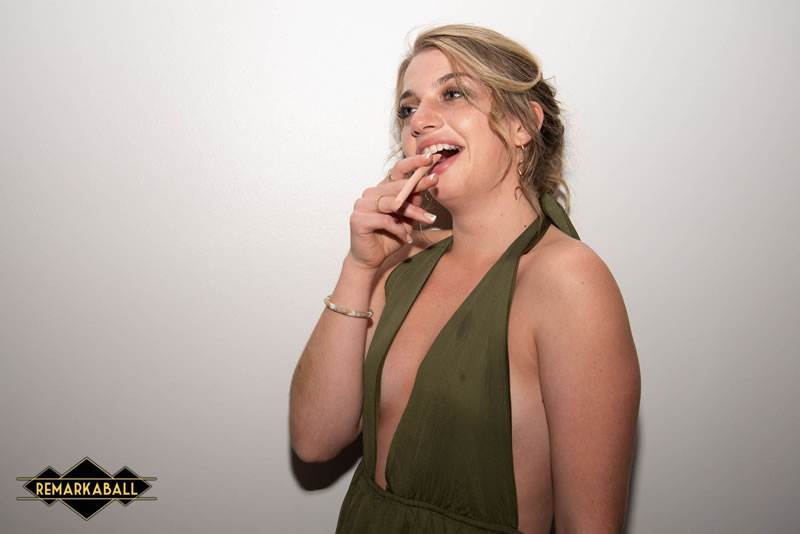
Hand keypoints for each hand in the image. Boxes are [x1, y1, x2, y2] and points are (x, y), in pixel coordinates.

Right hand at [347, 153, 441, 270]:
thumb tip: (427, 184)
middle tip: (435, 181)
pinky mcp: (358, 219)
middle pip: (397, 185)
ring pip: (393, 203)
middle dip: (419, 184)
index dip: (413, 162)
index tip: (430, 158)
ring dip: (414, 212)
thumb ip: (413, 203)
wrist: (371, 260)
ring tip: (429, 220)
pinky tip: (406, 237)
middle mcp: (370, 194)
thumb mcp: (407, 219)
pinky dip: (399, 229)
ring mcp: (362, 205)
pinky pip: (385, 220)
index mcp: (381, 191)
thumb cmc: (388, 238)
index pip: (397, 170)